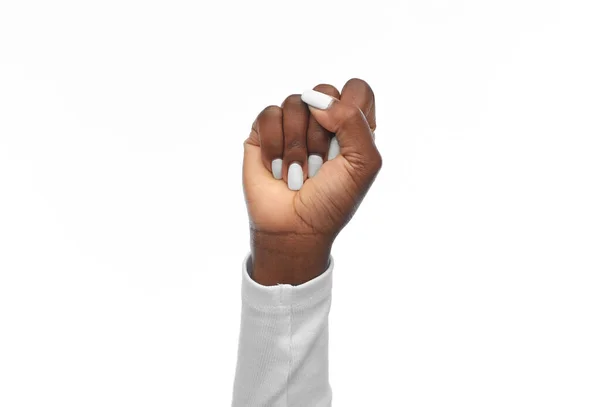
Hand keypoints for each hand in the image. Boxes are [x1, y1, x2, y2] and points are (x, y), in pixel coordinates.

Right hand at [243, 79, 381, 284]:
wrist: (294, 228)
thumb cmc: (332, 200)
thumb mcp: (363, 164)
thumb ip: (353, 121)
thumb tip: (316, 101)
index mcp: (352, 126)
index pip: (357, 89)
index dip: (350, 108)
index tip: (343, 142)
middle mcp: (323, 120)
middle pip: (324, 92)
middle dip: (321, 135)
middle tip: (320, 166)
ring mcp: (292, 124)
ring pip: (294, 102)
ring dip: (297, 146)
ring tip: (297, 173)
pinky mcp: (264, 131)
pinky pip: (269, 115)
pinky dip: (274, 146)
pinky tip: (277, 169)